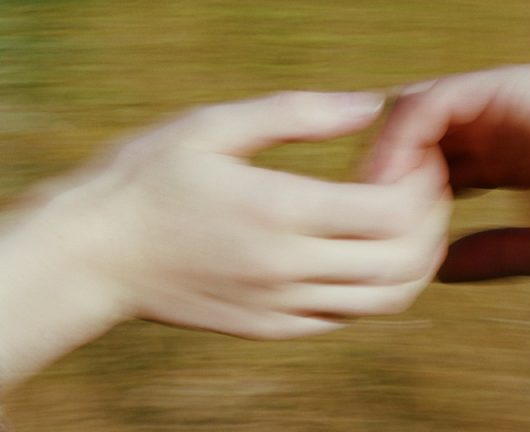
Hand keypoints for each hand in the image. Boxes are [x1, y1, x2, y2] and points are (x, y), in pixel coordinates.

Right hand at [1, 91, 449, 388]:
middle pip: (402, 262)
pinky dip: (377, 289)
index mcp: (279, 212)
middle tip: (427, 190)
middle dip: (432, 223)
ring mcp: (283, 306)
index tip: (419, 158)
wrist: (94, 258)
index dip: (421, 186)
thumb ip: (300, 113)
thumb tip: (370, 105)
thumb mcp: (215, 126)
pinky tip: (366, 254)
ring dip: (416, 263)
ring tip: (408, 224)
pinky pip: (349, 318)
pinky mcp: (273, 328)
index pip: (390, 212)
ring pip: (386, 301)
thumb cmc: (147, 181)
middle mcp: (288, 268)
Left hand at [367, 65, 529, 280]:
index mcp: (511, 152)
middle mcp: (501, 120)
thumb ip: (490, 254)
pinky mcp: (505, 87)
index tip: (378, 229)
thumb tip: (438, 272)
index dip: (405, 195)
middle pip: (418, 136)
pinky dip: (402, 138)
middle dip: (385, 170)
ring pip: (414, 113)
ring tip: (364, 200)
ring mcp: (501, 99)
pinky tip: (387, 180)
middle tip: (357, 212)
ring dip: (385, 155)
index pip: (439, 165)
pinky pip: (430, 104)